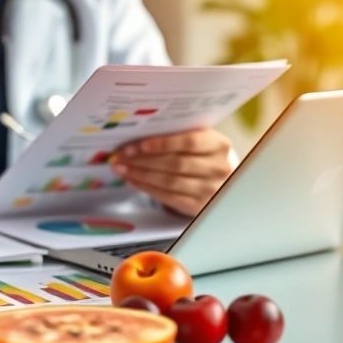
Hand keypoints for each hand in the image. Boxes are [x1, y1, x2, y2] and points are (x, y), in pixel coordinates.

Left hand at [111, 128, 232, 216]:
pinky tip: (133, 180)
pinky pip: (169, 197)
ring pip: (170, 181)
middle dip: (144, 160)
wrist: (222, 181)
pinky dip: (148, 188)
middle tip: (121, 156)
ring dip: (141, 174)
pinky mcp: (200, 207)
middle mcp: (219, 168)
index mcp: (219, 145)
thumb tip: (138, 135)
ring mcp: (211, 190)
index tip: (139, 144)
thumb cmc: (203, 155)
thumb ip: (178, 136)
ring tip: (121, 168)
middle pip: (176, 163)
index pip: (189, 142)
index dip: (163, 143)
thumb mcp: (200, 141)